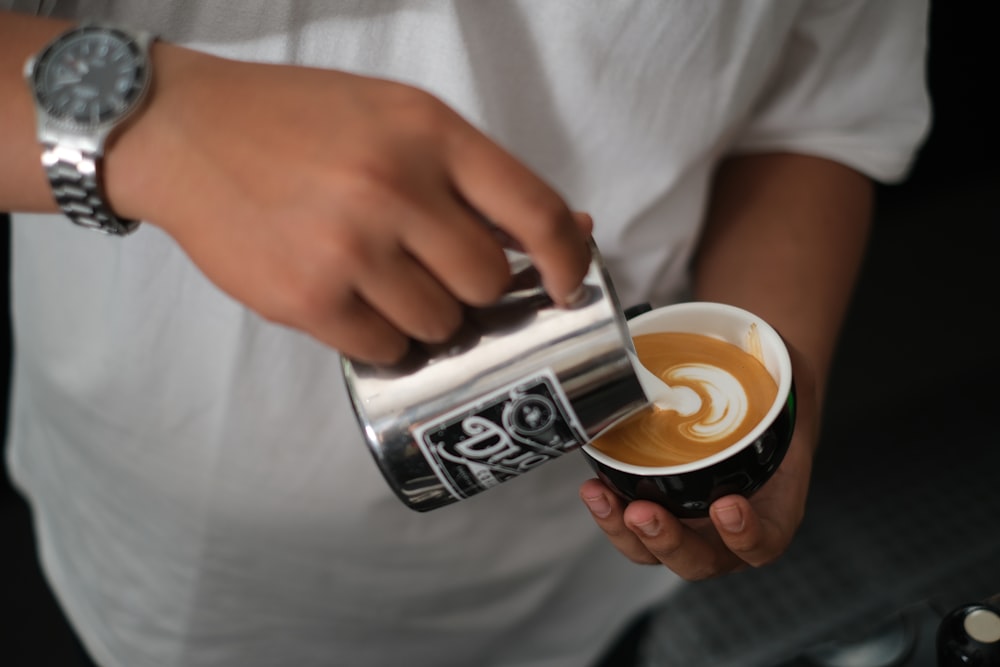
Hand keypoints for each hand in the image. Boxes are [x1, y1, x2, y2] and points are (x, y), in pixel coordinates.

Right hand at [106, 45, 592, 363]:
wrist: (187, 132)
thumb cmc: (299, 121)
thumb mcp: (398, 117)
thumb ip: (477, 176)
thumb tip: (567, 231)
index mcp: (429, 133)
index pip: (534, 211)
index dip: (566, 259)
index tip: (567, 283)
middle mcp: (395, 189)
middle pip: (485, 283)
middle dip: (472, 289)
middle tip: (434, 269)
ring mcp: (350, 249)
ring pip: (439, 325)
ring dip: (424, 316)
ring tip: (382, 279)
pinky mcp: (308, 300)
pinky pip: (384, 350)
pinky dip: (380, 337)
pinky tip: (351, 300)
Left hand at [580, 347, 819, 578]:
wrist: (751, 395)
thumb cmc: (773, 392)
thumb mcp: (788, 377)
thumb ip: (777, 367)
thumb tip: (747, 332)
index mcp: (774, 506)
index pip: (765, 543)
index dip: (747, 536)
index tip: (728, 505)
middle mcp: (728, 529)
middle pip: (700, 560)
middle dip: (669, 543)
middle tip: (645, 513)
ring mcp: (690, 524)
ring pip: (655, 551)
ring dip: (625, 531)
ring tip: (603, 498)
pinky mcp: (656, 508)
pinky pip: (630, 523)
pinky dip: (610, 511)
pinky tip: (593, 487)